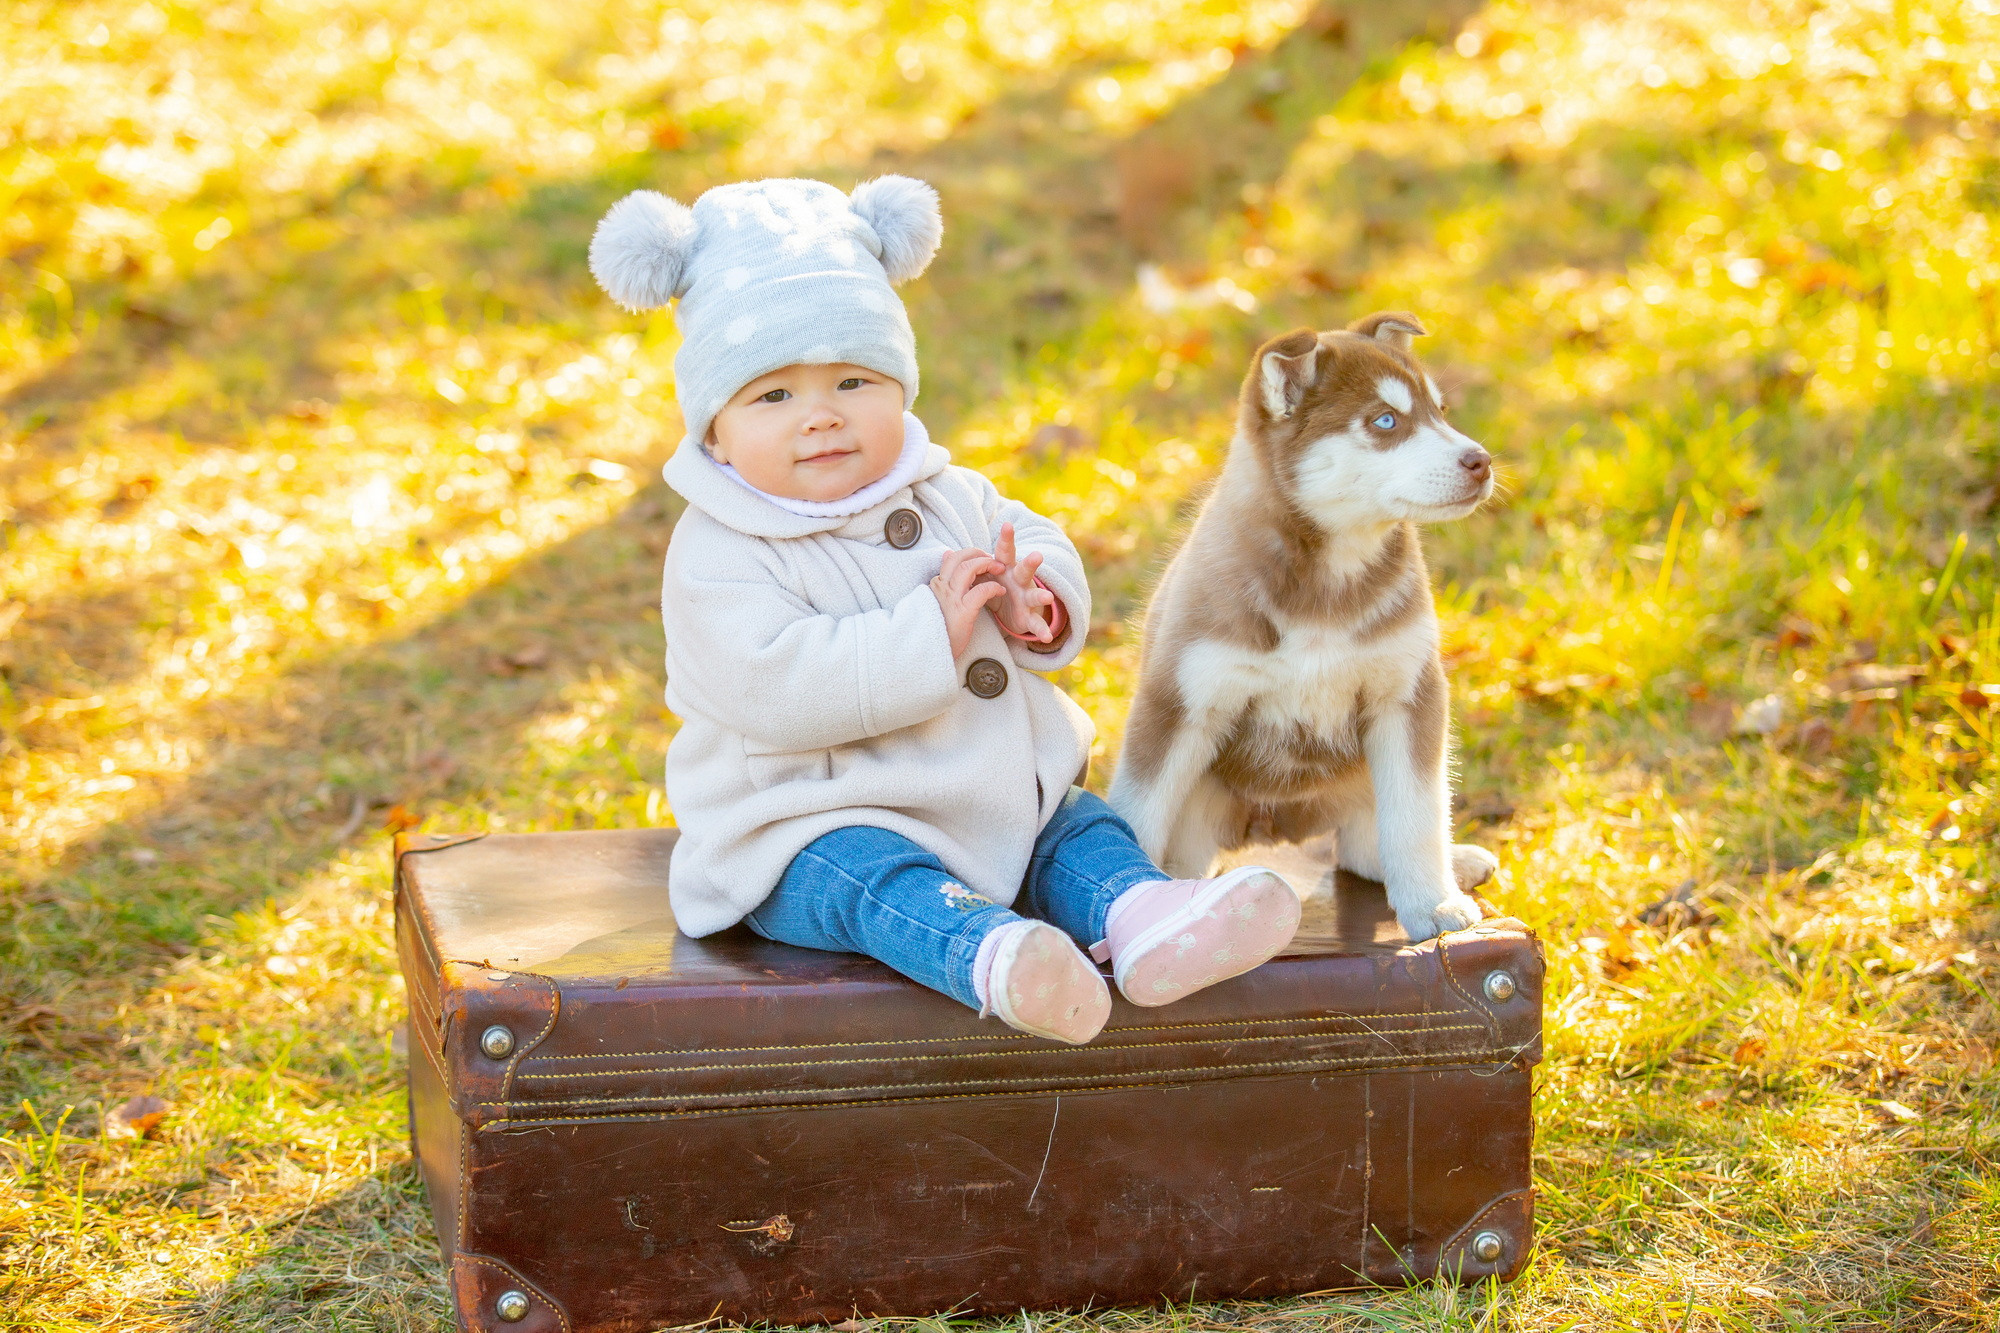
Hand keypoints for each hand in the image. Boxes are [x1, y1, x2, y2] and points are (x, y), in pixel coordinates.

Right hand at [930, 547, 1006, 657]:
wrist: (928, 652)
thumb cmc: (938, 628)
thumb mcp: (938, 600)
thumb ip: (945, 579)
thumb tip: (946, 554)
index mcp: (937, 585)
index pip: (952, 558)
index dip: (969, 554)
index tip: (981, 558)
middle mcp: (942, 588)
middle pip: (960, 558)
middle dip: (979, 554)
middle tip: (992, 559)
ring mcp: (951, 599)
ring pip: (968, 568)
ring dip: (986, 564)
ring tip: (998, 569)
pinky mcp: (963, 612)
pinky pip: (981, 591)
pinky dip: (993, 587)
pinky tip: (1000, 591)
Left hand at [978, 523, 1056, 642]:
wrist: (1013, 612)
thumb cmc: (998, 587)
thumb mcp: (983, 576)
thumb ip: (969, 565)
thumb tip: (947, 554)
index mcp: (1006, 569)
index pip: (1005, 552)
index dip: (1007, 539)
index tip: (1007, 525)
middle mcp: (1019, 580)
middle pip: (1025, 569)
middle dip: (1031, 563)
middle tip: (1037, 555)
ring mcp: (1026, 598)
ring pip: (1034, 595)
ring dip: (1041, 596)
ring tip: (1047, 598)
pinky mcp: (1029, 616)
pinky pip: (1035, 624)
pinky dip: (1042, 629)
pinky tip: (1046, 637)